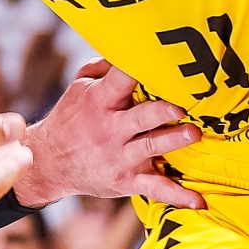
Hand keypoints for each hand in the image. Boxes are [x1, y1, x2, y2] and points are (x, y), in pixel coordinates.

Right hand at [16, 62, 202, 209]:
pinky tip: (199, 201)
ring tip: (194, 133)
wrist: (50, 163)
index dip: (136, 68)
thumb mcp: (79, 88)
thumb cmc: (72, 118)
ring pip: (151, 147)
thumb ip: (102, 66)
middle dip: (162, 112)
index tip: (159, 58)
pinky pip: (156, 189)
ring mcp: (120, 157)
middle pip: (141, 118)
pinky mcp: (128, 181)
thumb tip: (127, 47)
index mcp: (100, 102)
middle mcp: (110, 130)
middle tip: (181, 107)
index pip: (120, 79)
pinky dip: (178, 196)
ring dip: (174, 141)